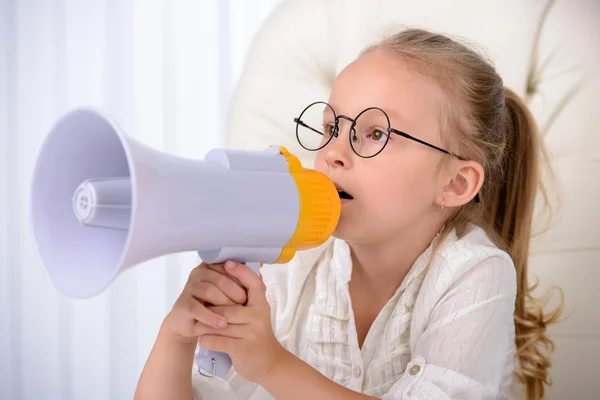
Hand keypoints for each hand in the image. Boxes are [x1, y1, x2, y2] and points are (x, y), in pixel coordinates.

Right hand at [163, 261, 247, 343]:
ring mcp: (190, 287)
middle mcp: (199, 273)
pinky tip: (222, 324)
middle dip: (234, 292)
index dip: (240, 278)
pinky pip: (197, 308)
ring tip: (235, 315)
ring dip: (223, 303)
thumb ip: (243, 284)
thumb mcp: (230, 295)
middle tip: (244, 304)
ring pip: (209, 291)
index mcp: (212, 267)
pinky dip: (211, 317)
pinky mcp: (183, 304)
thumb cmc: (214, 307)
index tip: (249, 292)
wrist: (192, 325)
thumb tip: (261, 276)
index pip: (228, 266)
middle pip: (219, 278)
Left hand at [196, 261, 286, 381]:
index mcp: (261, 305)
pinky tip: (203, 340)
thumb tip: (237, 271)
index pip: (253, 283)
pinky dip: (206, 340)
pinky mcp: (242, 349)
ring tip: (197, 325)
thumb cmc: (256, 335)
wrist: (268, 363)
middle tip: (198, 307)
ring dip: (204, 325)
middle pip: (227, 307)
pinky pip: (217, 341)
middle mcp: (258, 317)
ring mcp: (251, 333)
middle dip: (210, 309)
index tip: (227, 263)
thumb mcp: (257, 314)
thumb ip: (248, 298)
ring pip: (219, 324)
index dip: (240, 272)